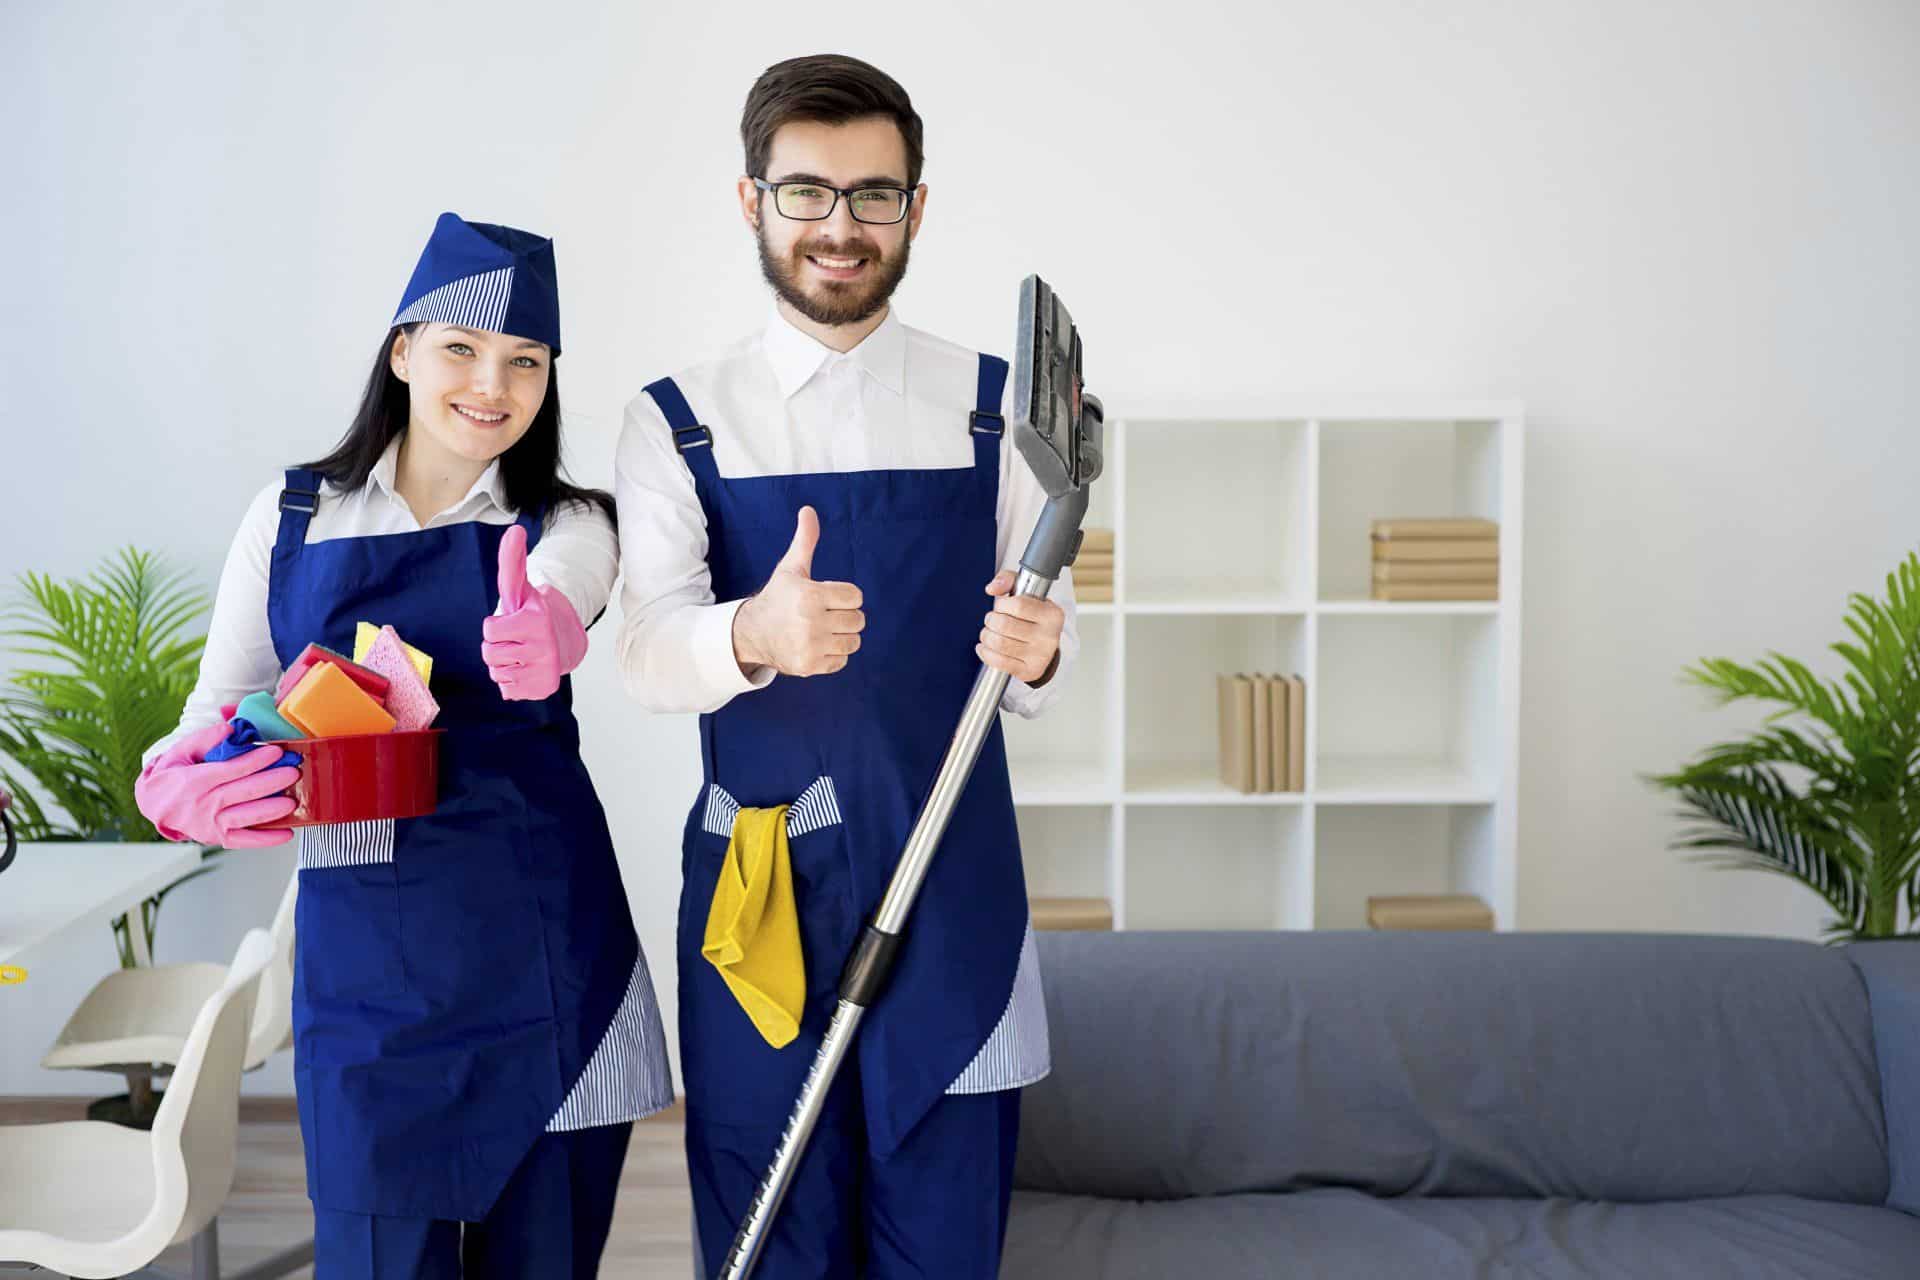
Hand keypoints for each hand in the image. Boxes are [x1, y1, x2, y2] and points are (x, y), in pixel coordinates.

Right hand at [134, 721, 299, 847]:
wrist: (154, 805)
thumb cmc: (173, 774)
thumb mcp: (181, 751)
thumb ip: (205, 739)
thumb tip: (230, 729)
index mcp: (195, 780)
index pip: (231, 770)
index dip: (255, 761)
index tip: (276, 752)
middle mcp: (202, 804)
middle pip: (242, 792)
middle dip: (271, 782)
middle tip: (293, 772)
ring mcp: (210, 824)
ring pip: (245, 817)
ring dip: (271, 810)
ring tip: (292, 801)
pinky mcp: (216, 837)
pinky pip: (244, 841)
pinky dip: (266, 839)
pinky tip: (287, 833)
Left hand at [483, 524, 588, 700]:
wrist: (563, 641)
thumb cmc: (532, 614)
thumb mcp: (521, 589)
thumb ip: (512, 562)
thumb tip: (515, 530)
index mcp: (536, 621)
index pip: (489, 630)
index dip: (495, 626)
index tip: (512, 622)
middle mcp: (543, 646)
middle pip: (489, 654)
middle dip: (496, 647)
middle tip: (515, 640)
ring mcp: (544, 670)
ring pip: (496, 673)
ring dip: (503, 664)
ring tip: (520, 654)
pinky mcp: (543, 689)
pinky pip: (506, 689)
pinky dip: (511, 681)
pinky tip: (526, 669)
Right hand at [731, 506, 864, 676]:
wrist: (751, 632)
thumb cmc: (778, 597)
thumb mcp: (791, 568)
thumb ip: (805, 540)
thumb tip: (809, 510)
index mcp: (810, 595)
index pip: (855, 597)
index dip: (845, 596)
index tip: (828, 598)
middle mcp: (810, 622)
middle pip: (858, 620)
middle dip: (845, 616)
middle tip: (825, 615)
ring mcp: (810, 646)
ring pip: (853, 642)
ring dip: (843, 636)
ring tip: (823, 630)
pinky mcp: (809, 666)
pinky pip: (842, 661)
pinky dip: (834, 655)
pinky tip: (817, 645)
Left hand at [978, 570, 1063, 684]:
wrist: (1044, 647)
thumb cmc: (1032, 616)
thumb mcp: (1026, 592)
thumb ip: (1008, 579)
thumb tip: (992, 588)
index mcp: (1053, 615)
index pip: (1019, 605)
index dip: (1002, 604)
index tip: (1001, 605)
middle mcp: (1049, 636)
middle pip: (1005, 625)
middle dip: (990, 620)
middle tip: (992, 620)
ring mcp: (1040, 656)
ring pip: (999, 644)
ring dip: (986, 636)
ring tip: (988, 633)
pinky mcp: (1029, 671)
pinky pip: (999, 662)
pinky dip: (985, 653)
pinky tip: (985, 647)